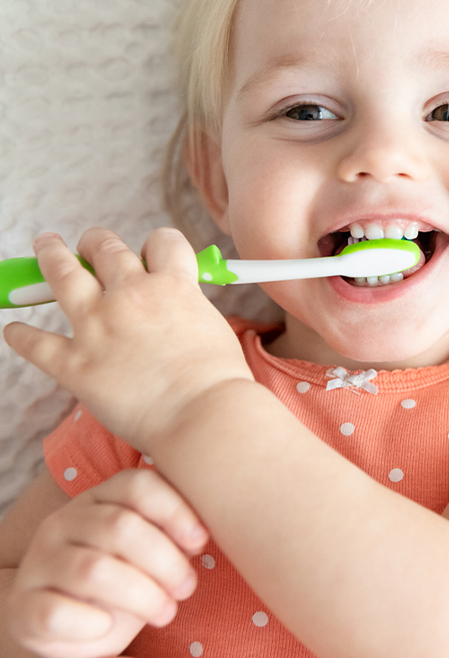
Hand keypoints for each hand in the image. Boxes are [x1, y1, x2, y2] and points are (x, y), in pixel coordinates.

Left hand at [3, 228, 254, 452]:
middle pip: (106, 248)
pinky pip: (35, 343)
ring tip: (45, 246)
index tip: (149, 254)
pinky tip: (15, 330)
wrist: (204, 415)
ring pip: (62, 274)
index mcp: (173, 286)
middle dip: (95, 243)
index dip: (156, 245)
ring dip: (50, 255)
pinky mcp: (75, 364)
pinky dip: (21, 335)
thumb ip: (189, 310)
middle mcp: (131, 297)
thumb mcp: (215, 327)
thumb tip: (178, 310)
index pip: (162, 242)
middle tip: (88, 246)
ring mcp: (98, 328)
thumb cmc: (219, 381)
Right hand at [6, 469, 208, 657]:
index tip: (201, 542)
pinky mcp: (23, 606)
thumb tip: (200, 535)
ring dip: (142, 595)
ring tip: (166, 612)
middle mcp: (63, 522)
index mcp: (99, 497)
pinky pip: (57, 613)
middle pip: (121, 527)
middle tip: (187, 588)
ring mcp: (38, 563)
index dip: (175, 510)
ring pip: (94, 570)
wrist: (69, 620)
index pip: (137, 484)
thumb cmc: (125, 575)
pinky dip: (92, 624)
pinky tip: (109, 627)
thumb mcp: (150, 547)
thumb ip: (172, 531)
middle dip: (165, 561)